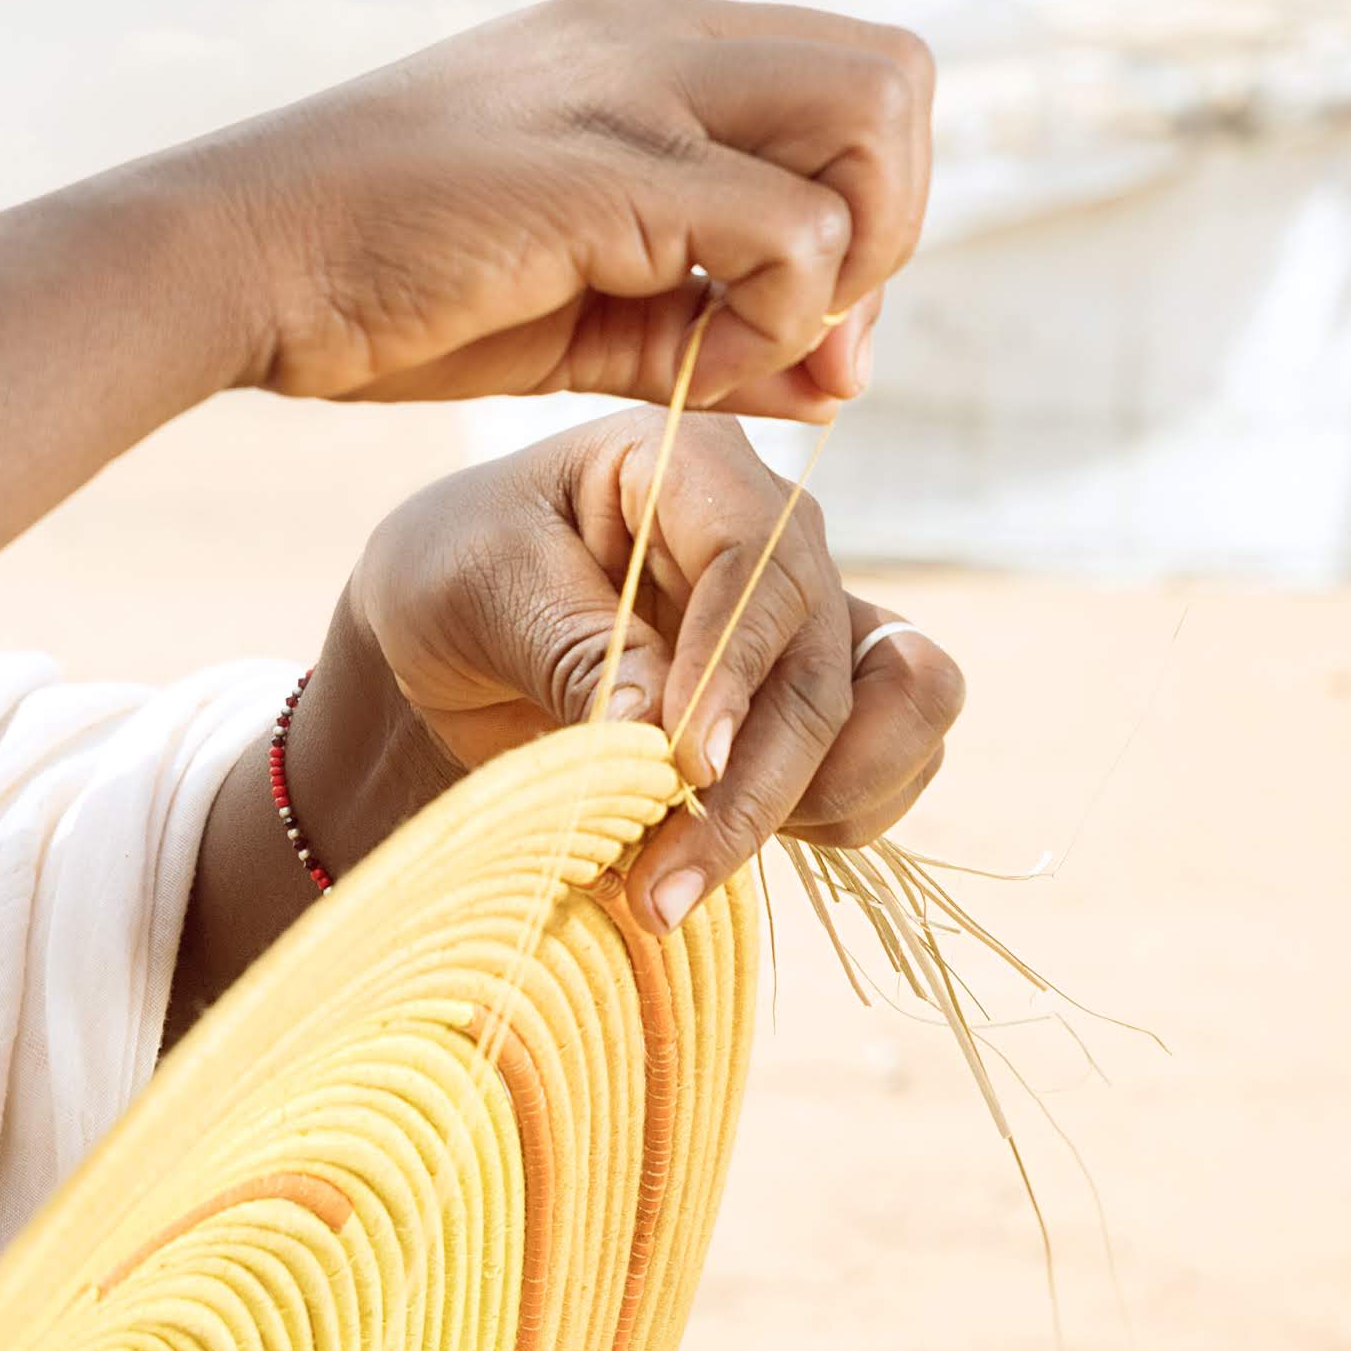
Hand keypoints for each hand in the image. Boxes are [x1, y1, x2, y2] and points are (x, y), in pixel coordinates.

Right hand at [183, 0, 931, 418]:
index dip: (868, 206)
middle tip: (800, 327)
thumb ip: (714, 332)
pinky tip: (695, 360)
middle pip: (896, 76)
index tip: (798, 319)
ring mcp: (630, 87)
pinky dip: (781, 310)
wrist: (229, 268)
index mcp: (639, 45)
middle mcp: (650, 37)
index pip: (850, 80)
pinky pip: (788, 224)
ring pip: (873, 115)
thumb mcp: (581, 312)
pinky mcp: (605, 169)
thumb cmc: (379, 292)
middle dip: (892, 221)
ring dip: (855, 252)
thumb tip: (843, 379)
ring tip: (752, 337)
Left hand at [312, 412, 965, 927]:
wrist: (445, 637)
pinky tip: (717, 849)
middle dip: (755, 786)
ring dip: (816, 806)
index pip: (758, 561)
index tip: (686, 765)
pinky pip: (892, 763)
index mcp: (693, 463)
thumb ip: (574, 650)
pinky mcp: (819, 696)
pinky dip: (831, 821)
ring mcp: (814, 616)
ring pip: (905, 706)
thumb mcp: (479, 589)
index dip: (733, 670)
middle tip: (662, 887)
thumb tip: (665, 738)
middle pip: (827, 661)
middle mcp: (778, 532)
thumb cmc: (452, 577)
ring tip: (685, 875)